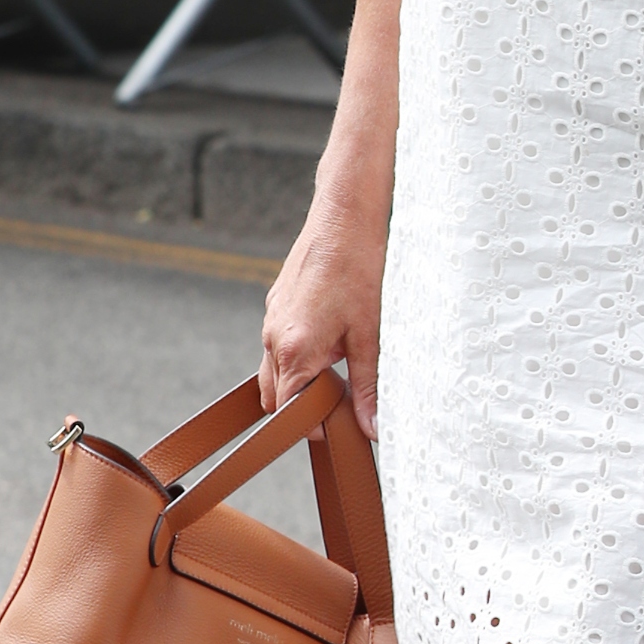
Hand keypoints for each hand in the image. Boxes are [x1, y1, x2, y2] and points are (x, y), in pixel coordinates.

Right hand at [260, 189, 387, 437]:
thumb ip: (367, 386)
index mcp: (295, 350)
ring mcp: (271, 319)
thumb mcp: (371, 335)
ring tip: (338, 370)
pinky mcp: (276, 303)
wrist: (345, 217)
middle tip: (341, 402)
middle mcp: (274, 337)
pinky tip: (330, 340)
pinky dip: (298, 354)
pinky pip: (278, 342)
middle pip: (276, 395)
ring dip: (300, 379)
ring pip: (275, 369)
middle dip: (303, 406)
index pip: (288, 411)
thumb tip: (371, 426)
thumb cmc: (360, 269)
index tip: (340, 425)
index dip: (313, 425)